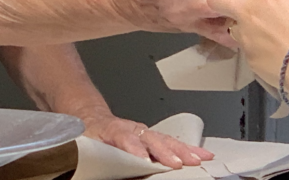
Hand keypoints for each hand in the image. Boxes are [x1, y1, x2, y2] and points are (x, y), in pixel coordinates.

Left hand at [80, 110, 212, 168]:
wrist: (92, 120)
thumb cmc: (90, 137)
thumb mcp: (87, 147)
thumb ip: (99, 158)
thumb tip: (108, 168)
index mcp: (111, 130)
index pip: (125, 139)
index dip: (135, 150)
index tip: (144, 160)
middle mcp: (131, 129)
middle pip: (150, 139)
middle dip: (164, 151)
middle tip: (176, 162)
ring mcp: (144, 132)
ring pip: (164, 139)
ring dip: (181, 150)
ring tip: (196, 160)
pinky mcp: (153, 138)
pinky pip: (172, 142)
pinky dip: (188, 148)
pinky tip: (202, 154)